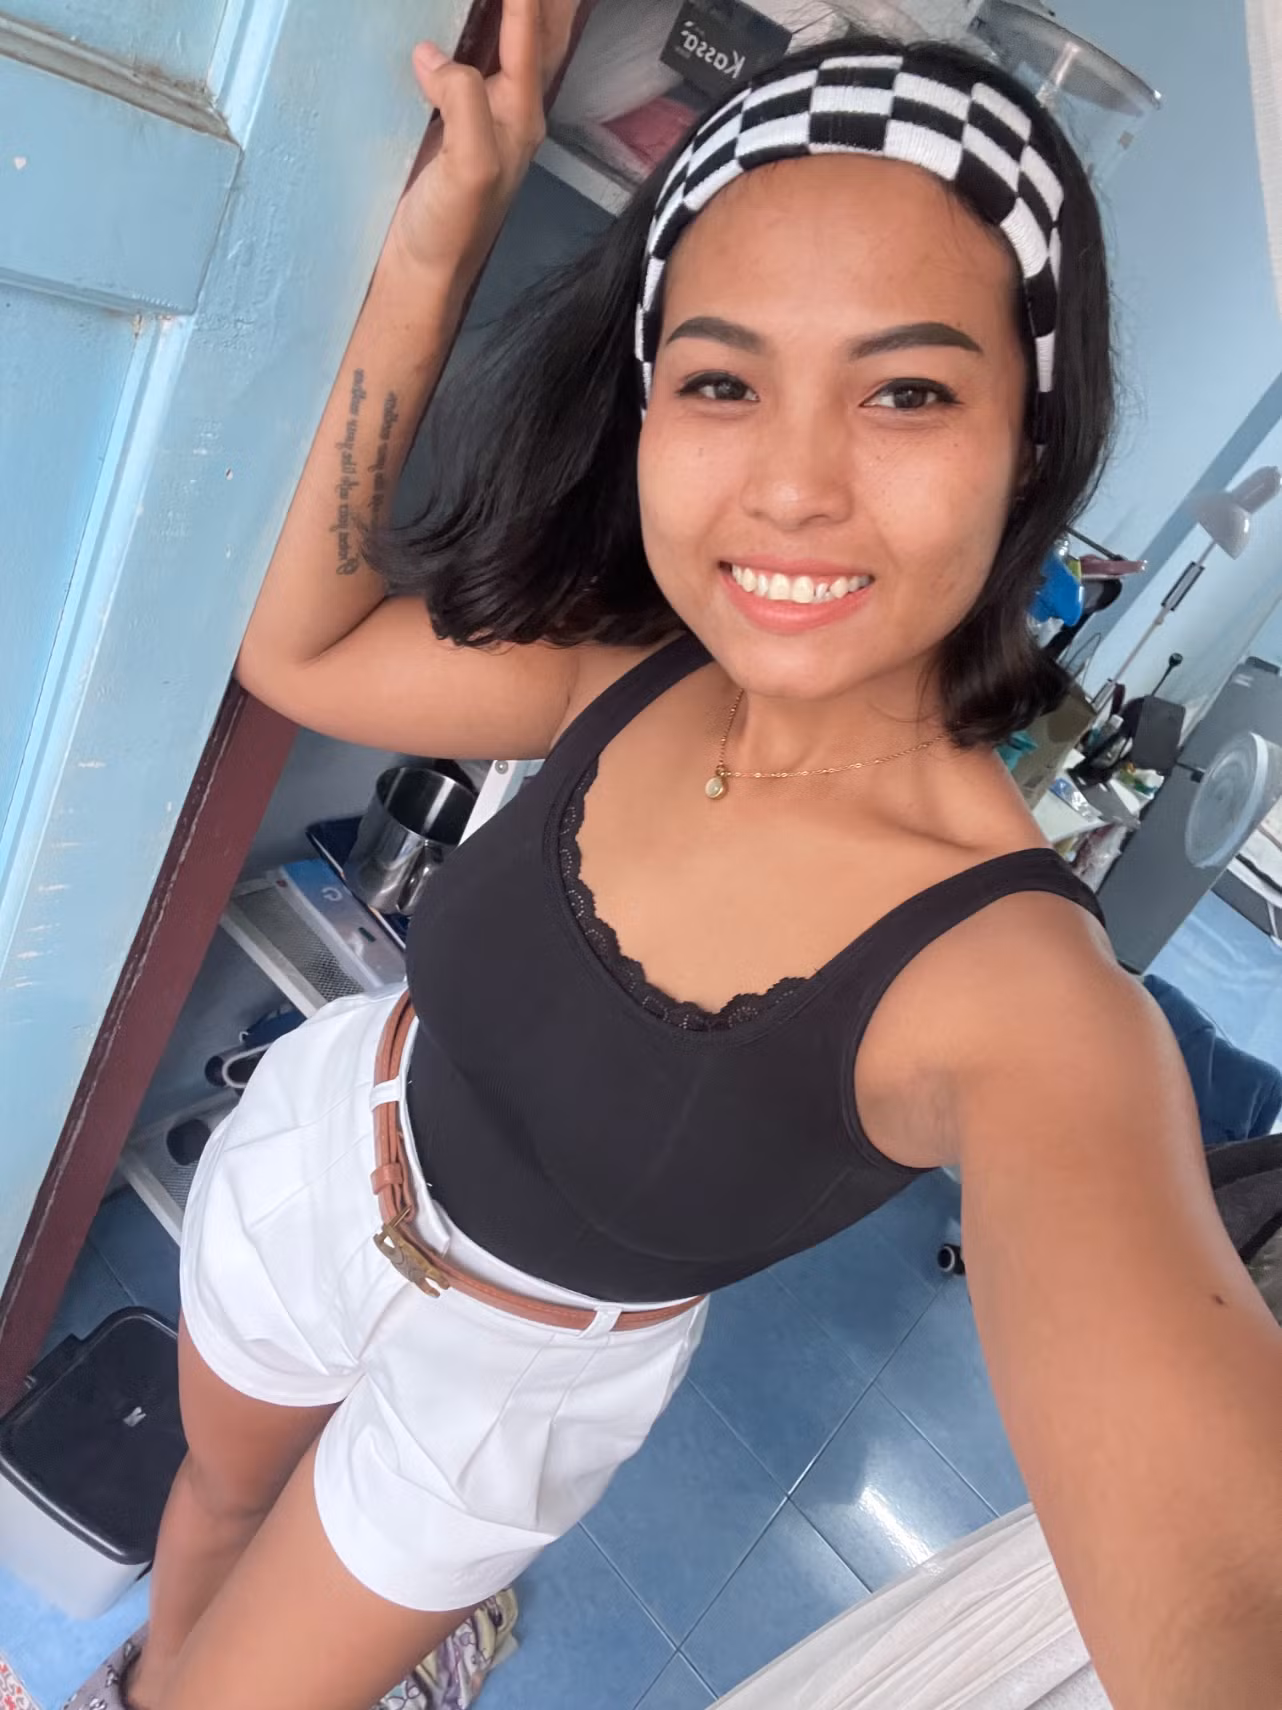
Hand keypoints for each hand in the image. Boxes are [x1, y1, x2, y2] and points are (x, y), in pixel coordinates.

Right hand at [386, 0, 578, 278]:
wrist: (422, 270)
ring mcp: (483, 110)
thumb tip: (437, 56)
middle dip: (542, 2)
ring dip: (519, 7)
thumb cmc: (452, 228)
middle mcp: (511, 106)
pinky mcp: (453, 116)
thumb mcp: (468, 166)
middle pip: (541, 30)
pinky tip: (469, 13)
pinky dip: (482, 23)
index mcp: (520, 113)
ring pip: (513, 37)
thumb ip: (463, 103)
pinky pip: (475, 54)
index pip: (530, 32)